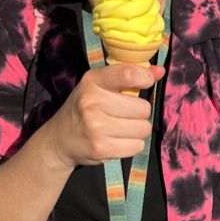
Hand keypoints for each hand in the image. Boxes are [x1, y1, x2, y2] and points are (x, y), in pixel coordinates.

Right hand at [48, 64, 164, 168]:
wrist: (59, 140)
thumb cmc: (84, 108)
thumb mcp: (100, 85)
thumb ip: (129, 75)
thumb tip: (160, 71)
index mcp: (92, 81)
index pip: (128, 74)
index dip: (146, 78)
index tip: (147, 82)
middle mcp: (92, 102)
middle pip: (143, 108)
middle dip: (139, 113)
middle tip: (124, 115)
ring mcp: (96, 127)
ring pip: (143, 128)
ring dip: (137, 130)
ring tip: (120, 129)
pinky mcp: (101, 149)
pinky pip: (137, 146)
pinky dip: (132, 145)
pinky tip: (117, 141)